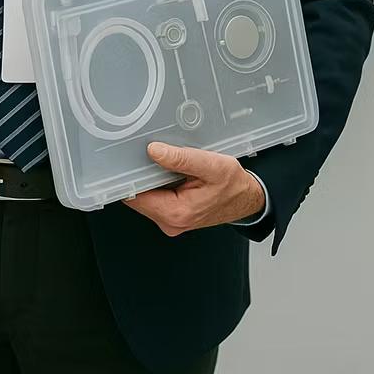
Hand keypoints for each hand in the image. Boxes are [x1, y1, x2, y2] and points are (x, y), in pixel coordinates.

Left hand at [120, 142, 265, 235]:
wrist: (247, 199)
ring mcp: (171, 221)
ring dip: (148, 180)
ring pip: (146, 198)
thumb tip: (154, 151)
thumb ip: (181, 158)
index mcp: (176, 212)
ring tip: (159, 161)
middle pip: (138, 199)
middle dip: (138, 177)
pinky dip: (156, 184)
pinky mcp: (173, 216)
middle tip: (142, 155)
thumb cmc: (233, 185)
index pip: (136, 198)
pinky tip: (166, 171)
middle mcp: (170, 222)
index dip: (129, 179)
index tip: (125, 162)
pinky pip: (156, 199)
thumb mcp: (211, 165)